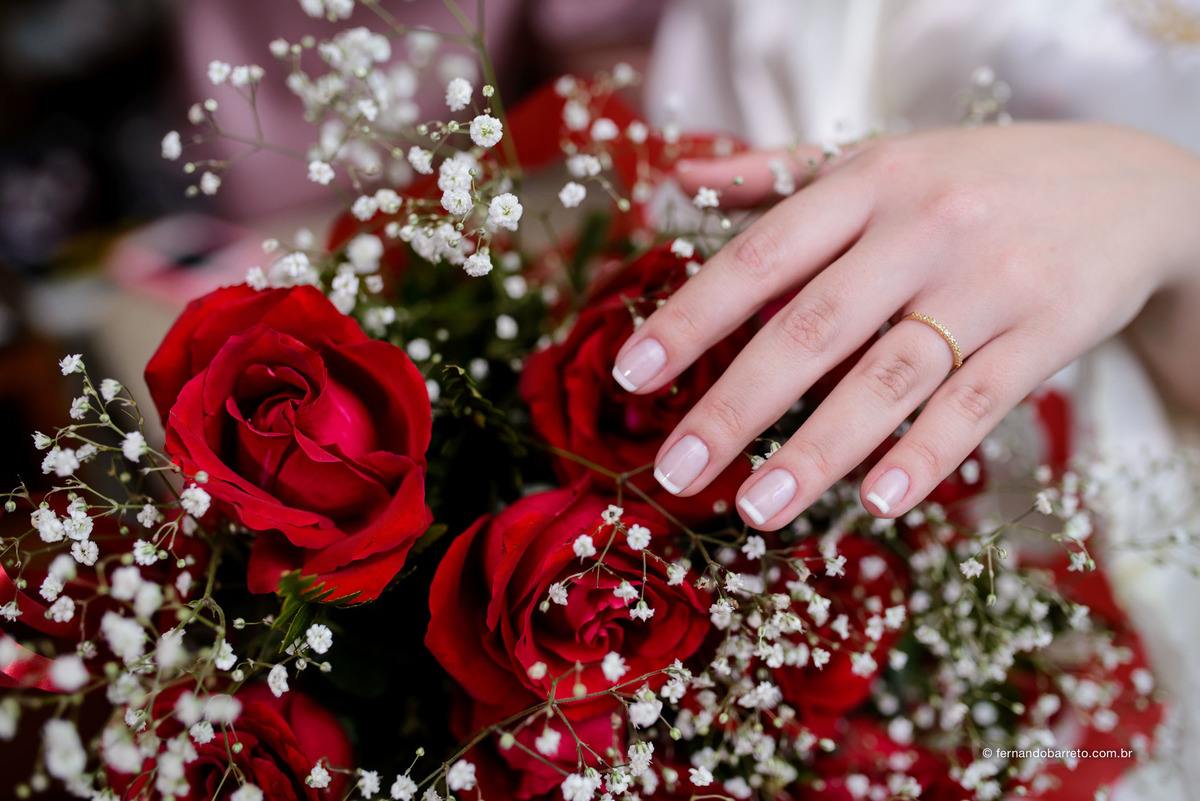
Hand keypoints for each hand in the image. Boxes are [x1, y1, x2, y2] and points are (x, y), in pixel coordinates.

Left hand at [610, 123, 1199, 528]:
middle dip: (735, 404)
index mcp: (868, 182)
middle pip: (813, 326)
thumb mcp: (881, 157)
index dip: (691, 317)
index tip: (630, 376)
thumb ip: (778, 174)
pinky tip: (875, 503)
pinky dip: (925, 455)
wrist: (1134, 185)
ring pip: (889, 376)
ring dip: (818, 450)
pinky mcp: (1048, 332)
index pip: (761, 256)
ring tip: (756, 510)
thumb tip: (680, 180)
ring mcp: (989, 283)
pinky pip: (978, 403)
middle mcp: (922, 229)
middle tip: (674, 469)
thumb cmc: (977, 179)